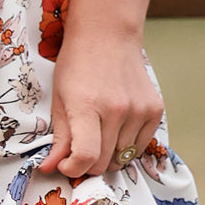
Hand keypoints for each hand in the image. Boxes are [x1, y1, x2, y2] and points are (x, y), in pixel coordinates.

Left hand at [38, 31, 163, 178]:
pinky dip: (127, 145)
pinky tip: (116, 127)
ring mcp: (139, 110)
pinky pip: (140, 146)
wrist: (107, 34)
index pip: (86, 157)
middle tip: (80, 147)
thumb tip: (49, 168)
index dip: (73, 169)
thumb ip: (59, 137)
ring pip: (122, 158)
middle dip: (88, 164)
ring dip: (108, 155)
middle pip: (104, 162)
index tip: (66, 164)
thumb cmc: (77, 64)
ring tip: (99, 132)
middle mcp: (116, 109)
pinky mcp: (155, 110)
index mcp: (86, 105)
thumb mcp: (59, 98)